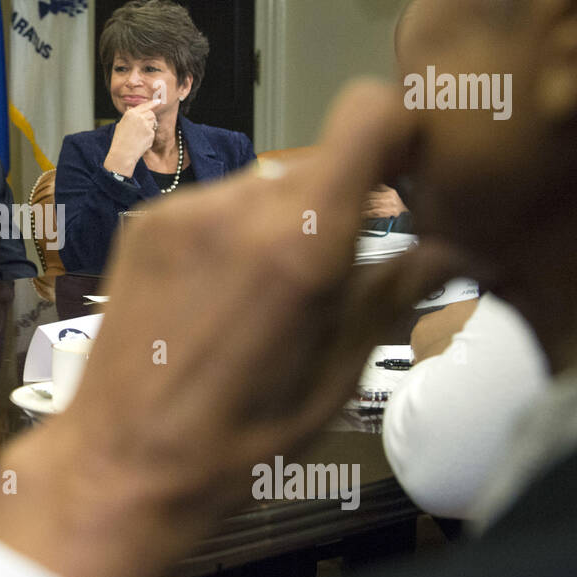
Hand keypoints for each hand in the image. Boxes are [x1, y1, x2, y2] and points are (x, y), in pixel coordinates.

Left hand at [0, 79, 464, 576]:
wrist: (120, 462)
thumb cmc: (239, 440)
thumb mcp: (335, 377)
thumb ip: (393, 294)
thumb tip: (456, 250)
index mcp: (300, 243)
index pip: (368, 113)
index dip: (400, 134)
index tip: (408, 179)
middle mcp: (238, 206)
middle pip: (319, 160)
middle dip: (343, 202)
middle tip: (339, 271)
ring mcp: (182, 210)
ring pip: (266, 184)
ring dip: (285, 222)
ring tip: (268, 299)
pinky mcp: (145, 222)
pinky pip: (215, 204)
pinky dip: (233, 233)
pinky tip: (219, 296)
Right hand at [102, 99, 159, 176]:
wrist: (122, 154)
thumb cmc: (120, 141)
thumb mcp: (121, 125)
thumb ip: (128, 116)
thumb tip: (130, 108)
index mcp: (130, 113)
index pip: (144, 105)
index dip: (152, 103)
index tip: (158, 101)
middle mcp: (139, 117)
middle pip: (151, 114)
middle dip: (150, 118)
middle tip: (144, 127)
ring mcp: (146, 125)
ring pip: (153, 122)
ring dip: (150, 127)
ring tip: (139, 135)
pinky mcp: (150, 133)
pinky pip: (152, 132)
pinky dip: (148, 137)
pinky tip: (141, 141)